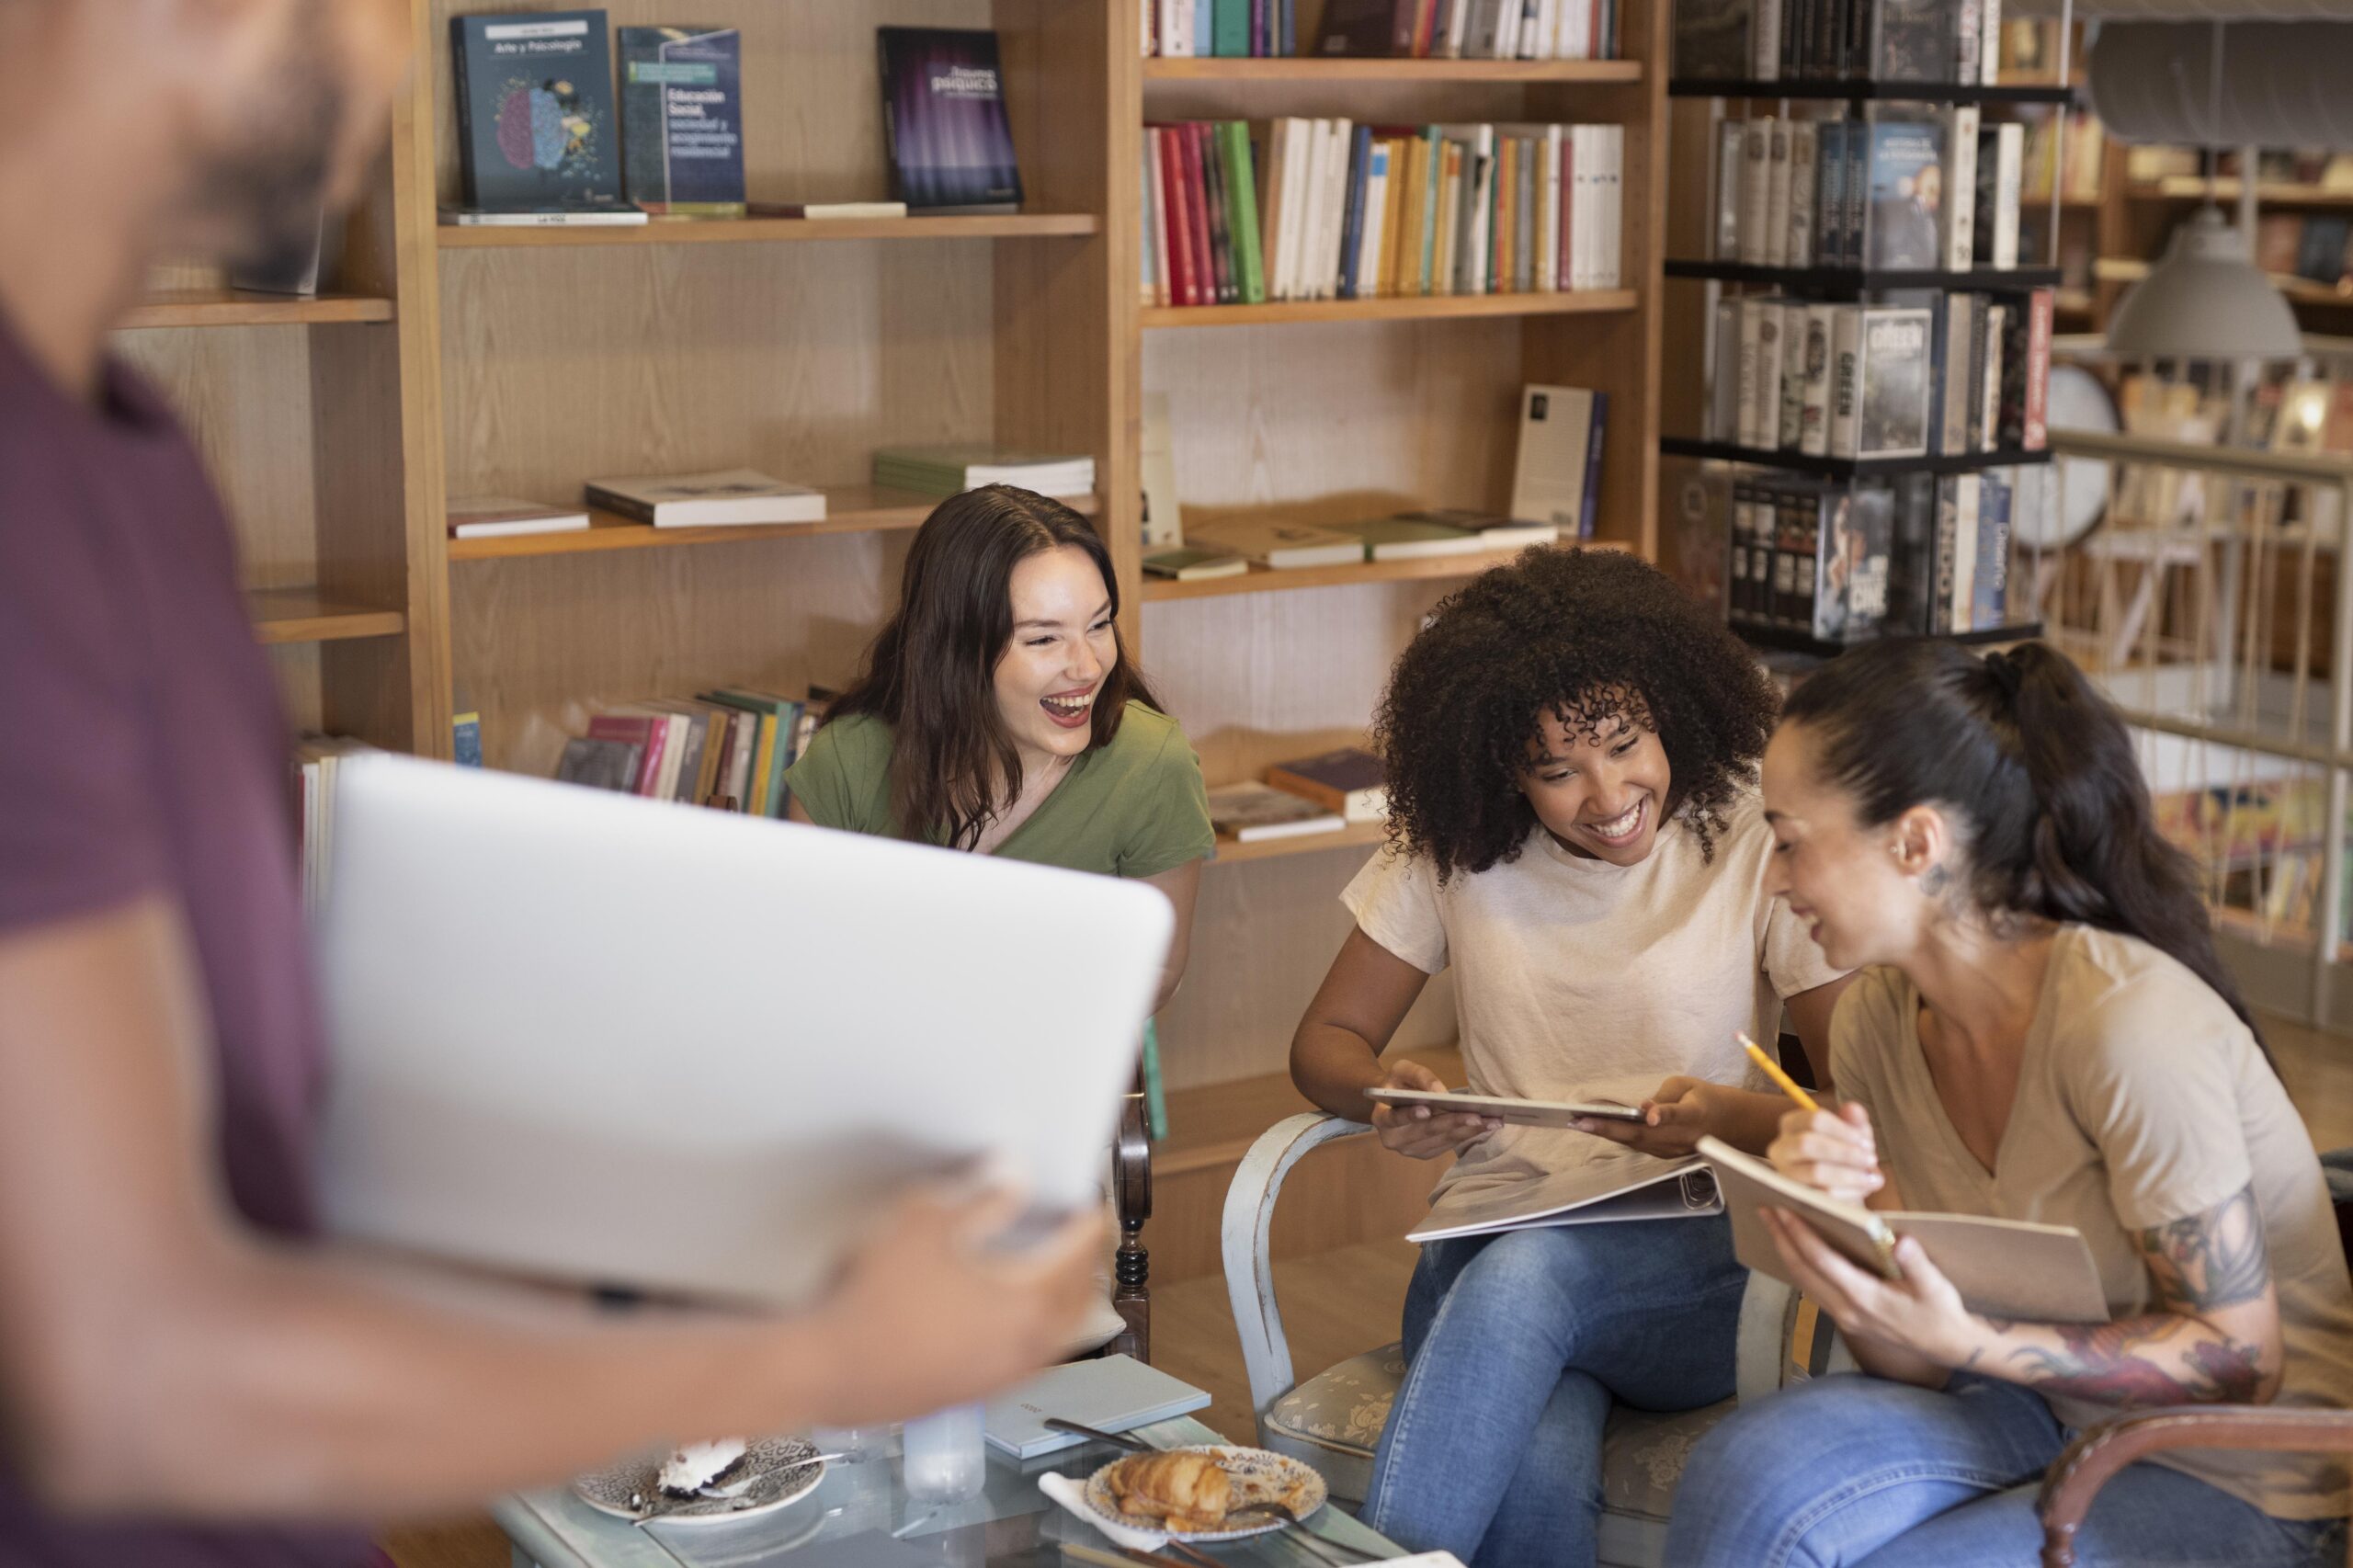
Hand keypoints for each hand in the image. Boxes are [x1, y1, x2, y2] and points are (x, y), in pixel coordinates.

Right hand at [800, 1183, 1106, 1425]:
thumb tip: (1014, 1173)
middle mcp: (1024, 1346)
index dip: (1089, 1223)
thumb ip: (980, 1196)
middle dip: (1087, 1265)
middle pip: (1079, 1301)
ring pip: (1056, 1338)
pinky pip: (1024, 1361)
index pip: (1078, 1254)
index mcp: (1025, 1300)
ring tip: (1057, 1277)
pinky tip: (1010, 1320)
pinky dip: (1034, 1334)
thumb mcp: (925, 1221)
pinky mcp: (971, 1396)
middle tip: (1083, 1238)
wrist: (824, 1368)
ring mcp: (999, 1378)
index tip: (1091, 1204)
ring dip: (1065, 1305)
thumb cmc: (872, 1295)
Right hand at [1369, 1058, 1497, 1159]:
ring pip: (1442, 1140)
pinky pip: (1450, 1144)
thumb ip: (1419, 1076)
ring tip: (1492, 1121)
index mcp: (1381, 1118)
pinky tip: (1486, 1126)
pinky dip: (1468, 1134)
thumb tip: (1440, 1093)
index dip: (1411, 1115)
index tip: (1428, 1110)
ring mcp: (1410, 1150)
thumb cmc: (1398, 1083)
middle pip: (1426, 1131)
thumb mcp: (1402, 1069)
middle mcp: (1394, 1139)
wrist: (1393, 1102)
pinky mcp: (1427, 1153)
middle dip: (1454, 1122)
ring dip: (1468, 1131)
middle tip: (1478, 1116)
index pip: (1395, 1118)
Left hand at [1569, 1075, 1719, 1156]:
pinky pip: (1638, 1146)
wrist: (1725, 1123)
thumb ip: (1666, 1097)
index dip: (1663, 1115)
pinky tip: (1596, 1128)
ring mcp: (1673, 1150)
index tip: (1649, 1116)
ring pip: (1636, 1144)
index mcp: (1693, 1114)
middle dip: (1609, 1129)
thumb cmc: (1702, 1097)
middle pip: (1644, 1135)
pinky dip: (1617, 1137)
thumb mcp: (1687, 1085)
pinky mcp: (1666, 1156)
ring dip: (1607, 1135)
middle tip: (1579, 1122)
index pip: (1678, 1115)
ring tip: (1579, 1124)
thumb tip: (1644, 1109)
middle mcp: (1682, 1136)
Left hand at [1761, 1207, 1984, 1367]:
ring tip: (1773, 1225)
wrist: (1947, 1347)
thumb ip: (1917, 1264)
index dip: (1800, 1235)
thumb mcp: (1937, 1288)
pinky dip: (1800, 1266)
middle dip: (1781, 1239)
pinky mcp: (1846, 1318)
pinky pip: (1813, 1289)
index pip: (1823, 1262)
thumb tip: (1901, 1241)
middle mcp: (1847, 1309)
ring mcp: (1844, 1316)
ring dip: (1786, 1252)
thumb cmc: (1942, 1313)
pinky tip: (1796, 1250)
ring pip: (1803, 1282)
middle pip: (1802, 1271)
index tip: (1782, 1210)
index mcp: (1865, 1298)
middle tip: (1763, 1210)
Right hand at [1768, 1101, 1883, 1202]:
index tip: (1867, 1142)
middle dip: (1845, 1152)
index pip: (1814, 1119)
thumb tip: (1853, 1109)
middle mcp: (1780, 1149)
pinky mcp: (1796, 1198)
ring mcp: (1785, 1175)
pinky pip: (1822, 1195)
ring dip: (1851, 1174)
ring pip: (1816, 1171)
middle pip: (1807, 1144)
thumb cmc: (1843, 1158)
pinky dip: (1848, 1192)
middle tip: (1871, 1159)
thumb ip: (1853, 1121)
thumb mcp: (1851, 1136)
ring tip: (1872, 1177)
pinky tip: (1864, 1189)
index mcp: (1791, 1125)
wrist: (1839, 1193)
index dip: (1844, 1130)